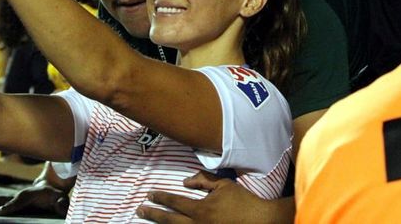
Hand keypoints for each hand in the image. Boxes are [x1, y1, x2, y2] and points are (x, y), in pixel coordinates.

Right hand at [0, 183, 68, 217]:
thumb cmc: (54, 195)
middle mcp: (16, 195)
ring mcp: (10, 197)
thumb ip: (61, 203)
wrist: (49, 186)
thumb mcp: (61, 198)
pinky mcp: (6, 201)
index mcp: (29, 195)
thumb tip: (62, 207)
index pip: (17, 201)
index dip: (8, 207)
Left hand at [137, 171, 282, 223]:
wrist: (261, 221)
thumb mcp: (223, 185)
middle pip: (169, 221)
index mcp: (201, 209)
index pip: (175, 202)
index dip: (160, 198)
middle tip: (140, 210)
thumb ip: (203, 181)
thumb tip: (186, 181)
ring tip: (149, 221)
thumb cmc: (242, 201)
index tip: (149, 195)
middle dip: (153, 214)